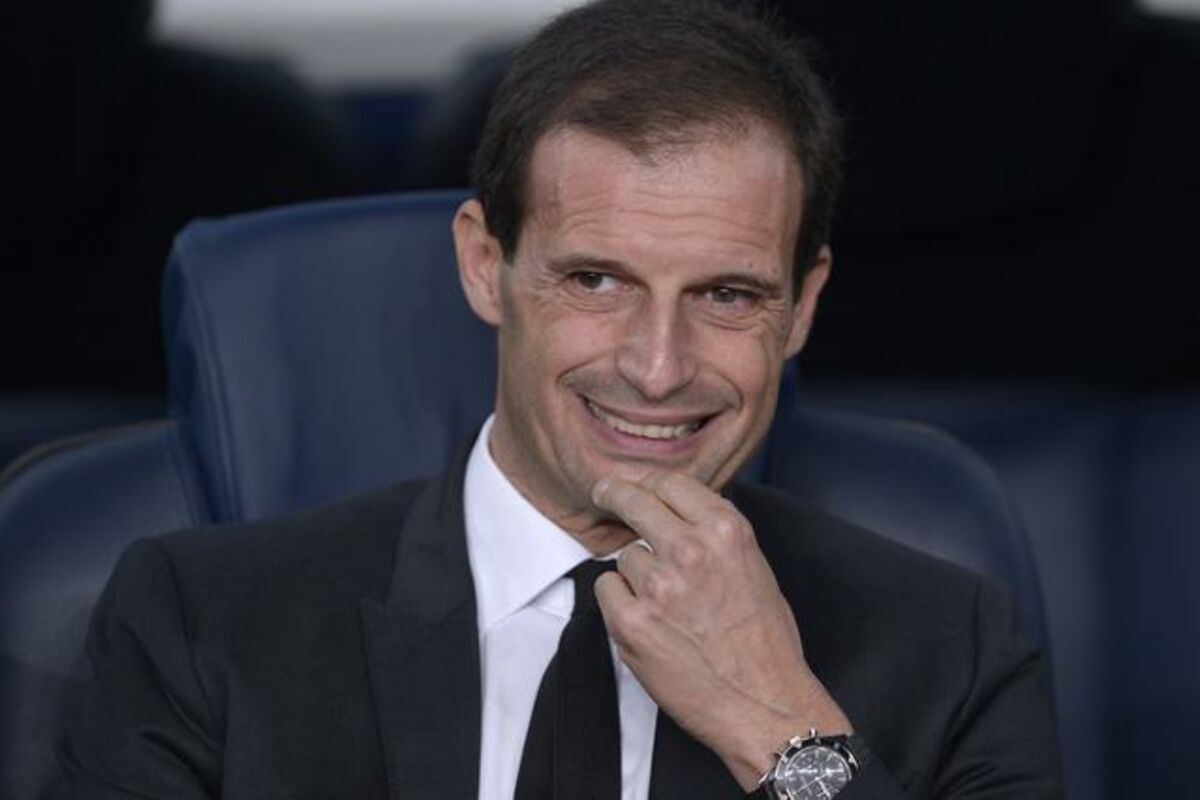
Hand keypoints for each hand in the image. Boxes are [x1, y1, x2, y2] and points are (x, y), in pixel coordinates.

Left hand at [591, 471, 851, 789]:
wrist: (763, 704)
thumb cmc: (766, 645)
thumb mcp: (754, 568)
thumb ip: (715, 537)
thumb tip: (679, 516)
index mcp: (726, 532)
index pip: (671, 483)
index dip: (646, 480)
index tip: (632, 481)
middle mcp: (689, 551)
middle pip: (634, 502)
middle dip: (614, 493)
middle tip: (603, 492)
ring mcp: (657, 586)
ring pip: (625, 557)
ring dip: (636, 574)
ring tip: (668, 607)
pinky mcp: (631, 622)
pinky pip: (608, 590)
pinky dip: (620, 602)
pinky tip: (648, 621)